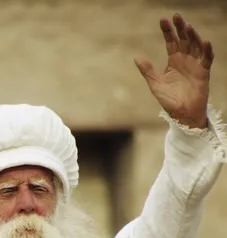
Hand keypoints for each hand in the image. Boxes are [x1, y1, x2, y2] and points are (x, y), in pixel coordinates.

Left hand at [135, 13, 213, 128]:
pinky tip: (205, 42)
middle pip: (184, 39)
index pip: (171, 41)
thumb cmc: (169, 101)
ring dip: (193, 36)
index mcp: (173, 61)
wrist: (181, 115)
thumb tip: (136, 57)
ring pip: (196, 45)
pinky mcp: (204, 72)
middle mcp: (185, 60)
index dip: (167, 31)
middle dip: (180, 28)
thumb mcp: (155, 84)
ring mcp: (195, 65)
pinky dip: (207, 50)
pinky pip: (207, 58)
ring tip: (188, 27)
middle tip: (176, 16)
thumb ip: (147, 71)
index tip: (162, 20)